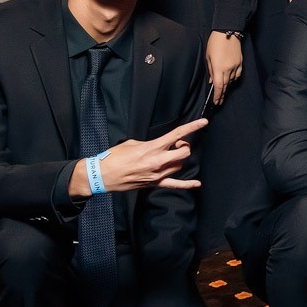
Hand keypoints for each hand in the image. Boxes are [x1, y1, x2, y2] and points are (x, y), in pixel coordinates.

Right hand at [91, 118, 207, 194]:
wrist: (102, 175)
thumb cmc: (114, 157)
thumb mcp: (132, 143)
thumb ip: (149, 143)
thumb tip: (159, 145)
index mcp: (152, 148)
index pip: (177, 135)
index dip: (192, 127)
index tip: (203, 122)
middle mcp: (157, 161)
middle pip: (183, 152)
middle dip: (183, 146)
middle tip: (176, 144)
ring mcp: (157, 174)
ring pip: (179, 166)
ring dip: (178, 160)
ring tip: (169, 157)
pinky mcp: (154, 184)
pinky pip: (175, 184)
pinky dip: (187, 184)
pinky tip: (197, 184)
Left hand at [205, 31, 242, 104]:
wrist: (227, 32)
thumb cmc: (215, 43)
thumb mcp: (208, 57)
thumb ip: (210, 70)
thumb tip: (211, 80)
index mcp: (218, 68)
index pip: (218, 86)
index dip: (217, 96)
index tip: (216, 102)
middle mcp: (228, 69)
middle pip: (225, 85)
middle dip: (222, 94)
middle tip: (219, 100)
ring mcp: (235, 66)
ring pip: (232, 80)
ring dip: (227, 85)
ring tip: (223, 88)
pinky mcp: (240, 62)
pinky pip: (238, 74)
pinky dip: (234, 78)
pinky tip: (231, 79)